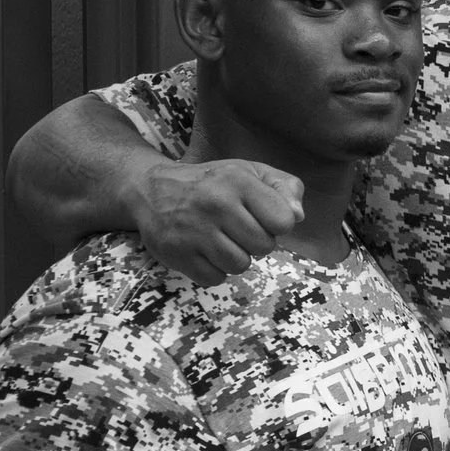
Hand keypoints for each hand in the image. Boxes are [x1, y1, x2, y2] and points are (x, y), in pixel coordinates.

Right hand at [122, 159, 304, 285]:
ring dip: (236, 257)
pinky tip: (204, 250)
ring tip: (221, 239)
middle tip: (238, 229)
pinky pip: (214, 278)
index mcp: (237, 181)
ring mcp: (192, 230)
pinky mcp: (175, 253)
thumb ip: (285, 188)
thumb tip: (297, 216)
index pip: (283, 221)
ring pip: (240, 265)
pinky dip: (214, 270)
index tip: (262, 216)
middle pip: (264, 247)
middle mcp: (214, 204)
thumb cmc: (214, 183)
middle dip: (257, 241)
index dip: (278, 224)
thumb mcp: (251, 172)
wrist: (152, 189)